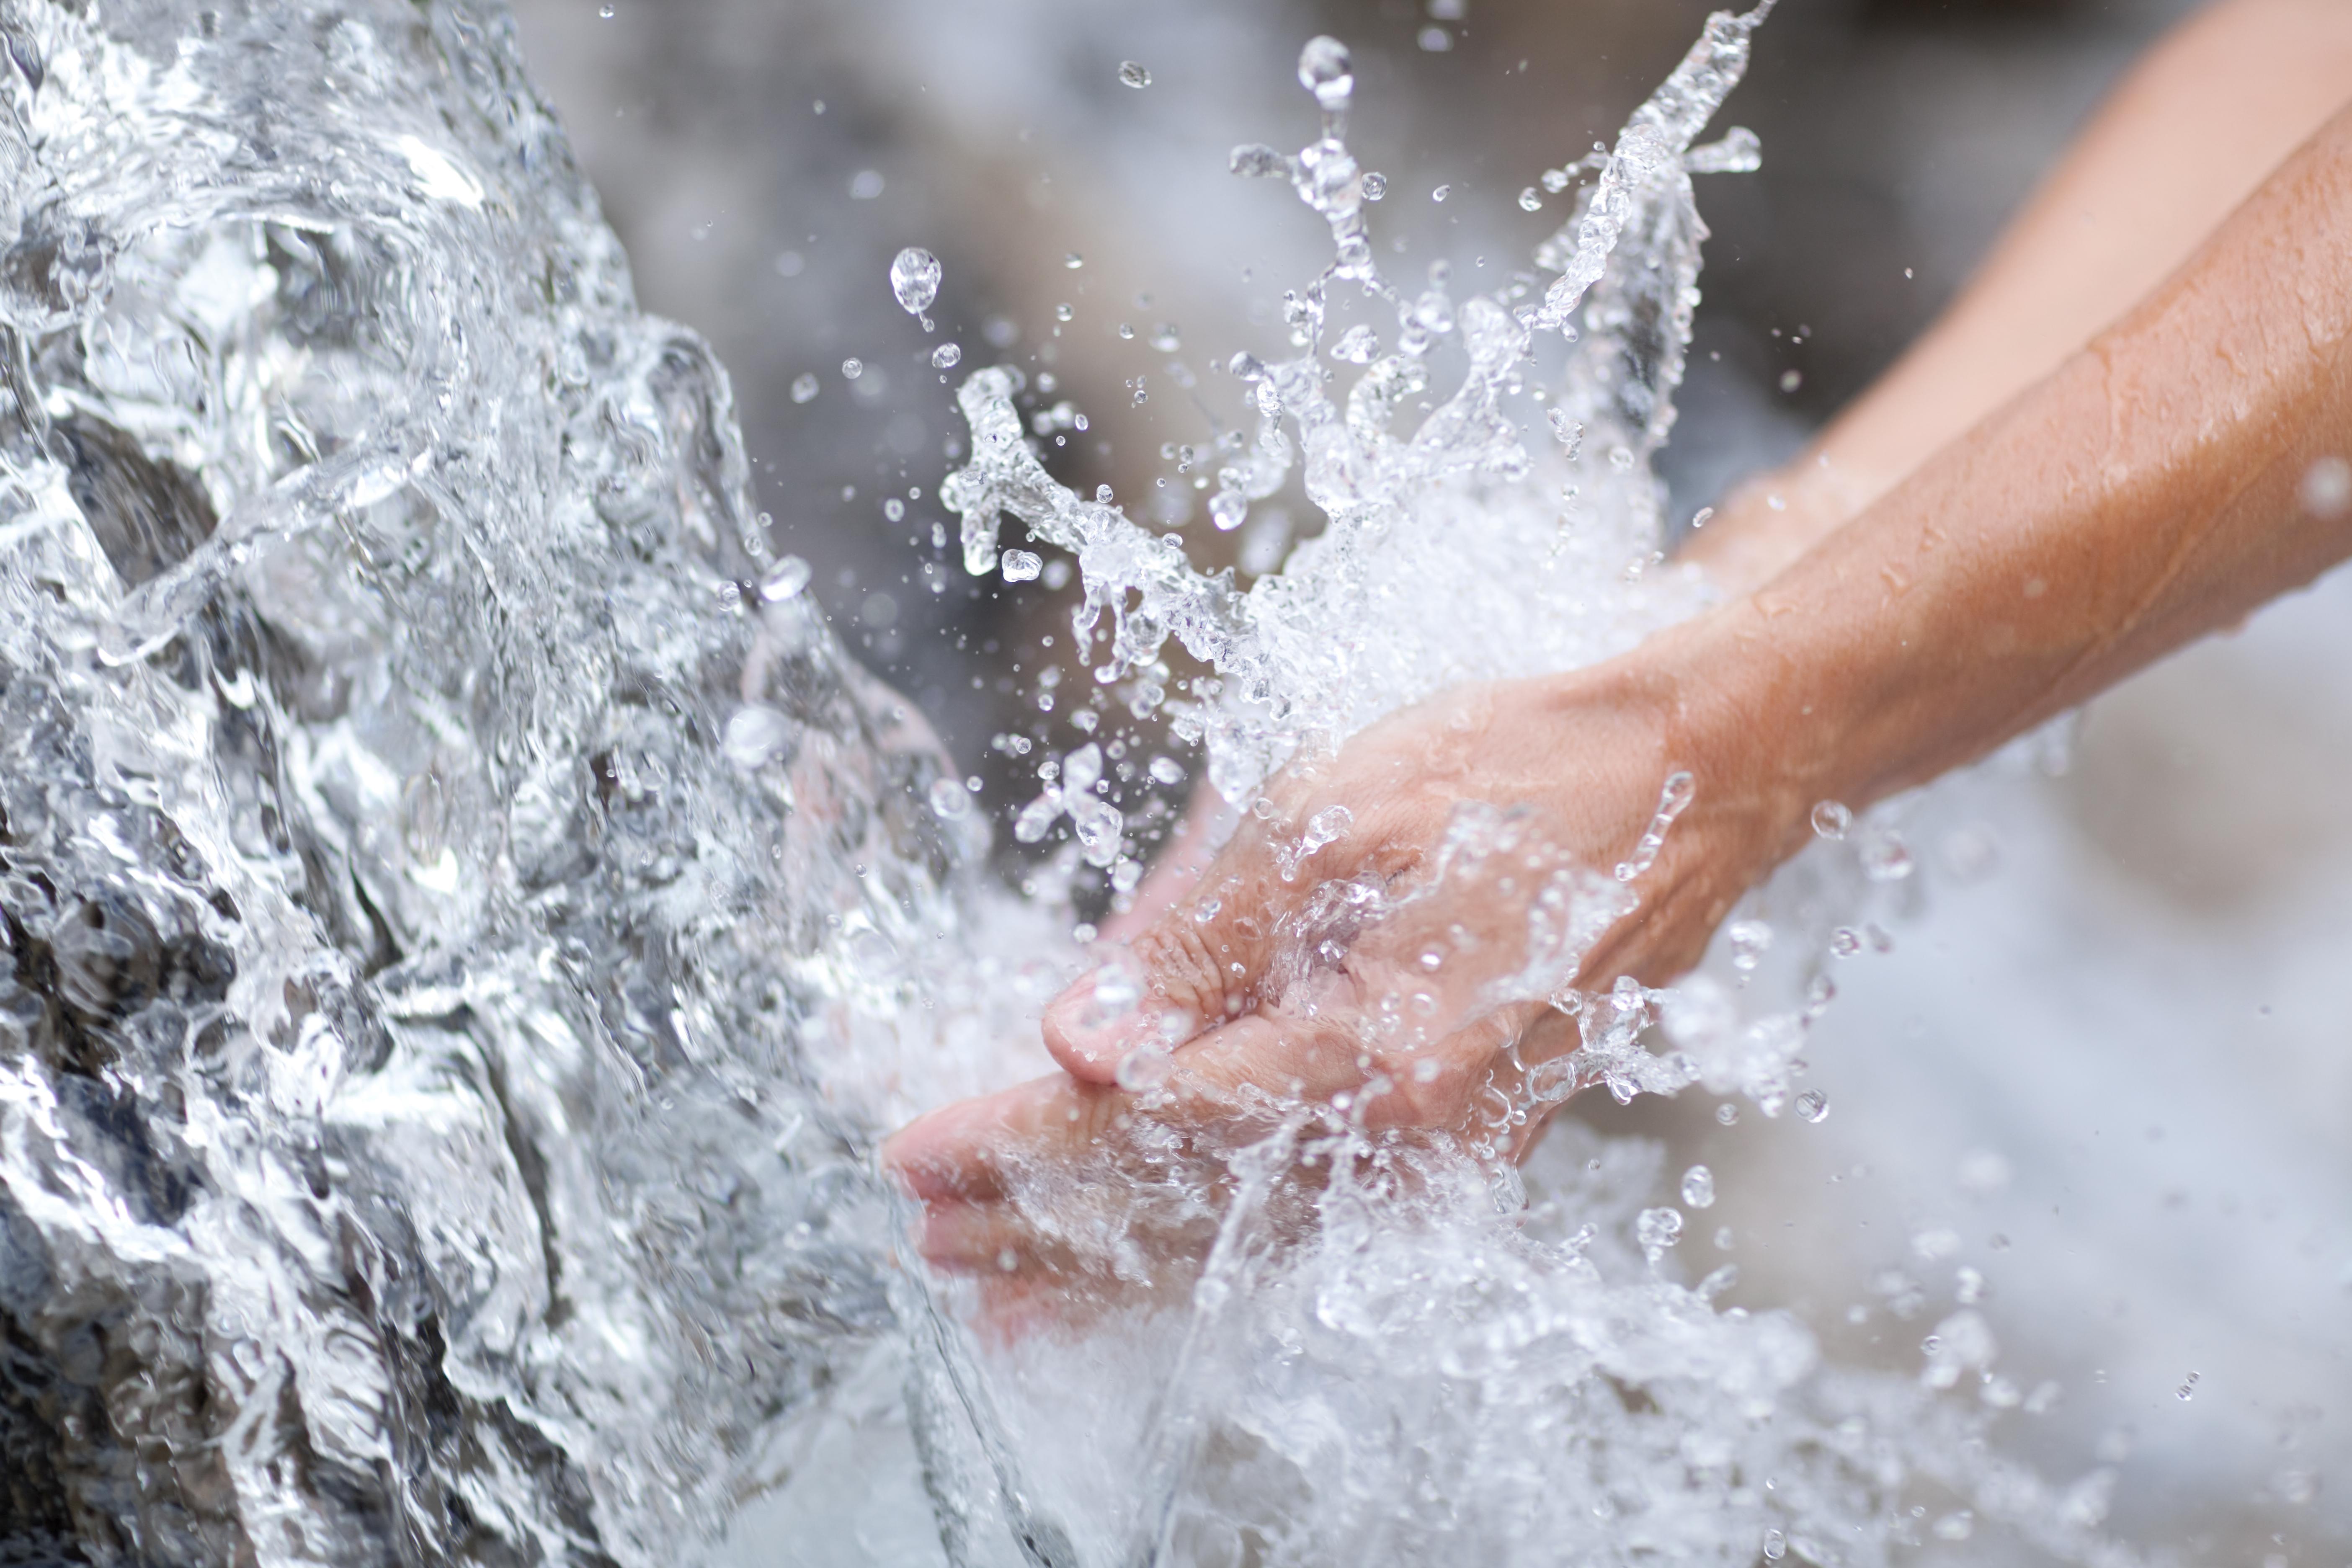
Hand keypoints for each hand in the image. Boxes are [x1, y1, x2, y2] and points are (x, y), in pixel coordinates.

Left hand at [883, 639, 1799, 1319]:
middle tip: (924, 1234)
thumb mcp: (1325, 820)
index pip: (1153, 1126)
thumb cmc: (1510, 776)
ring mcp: (1448, 1152)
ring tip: (998, 1287)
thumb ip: (1196, 943)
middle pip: (1189, 1208)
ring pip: (1247, 1239)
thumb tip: (1077, 1046)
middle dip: (1044, 1224)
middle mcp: (1420, 1135)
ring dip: (1111, 1261)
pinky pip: (1309, 1223)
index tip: (919, 1153)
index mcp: (1383, 1052)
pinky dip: (1208, 1251)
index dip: (1024, 1146)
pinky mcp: (1459, 1142)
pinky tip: (1137, 1272)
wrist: (1686, 785)